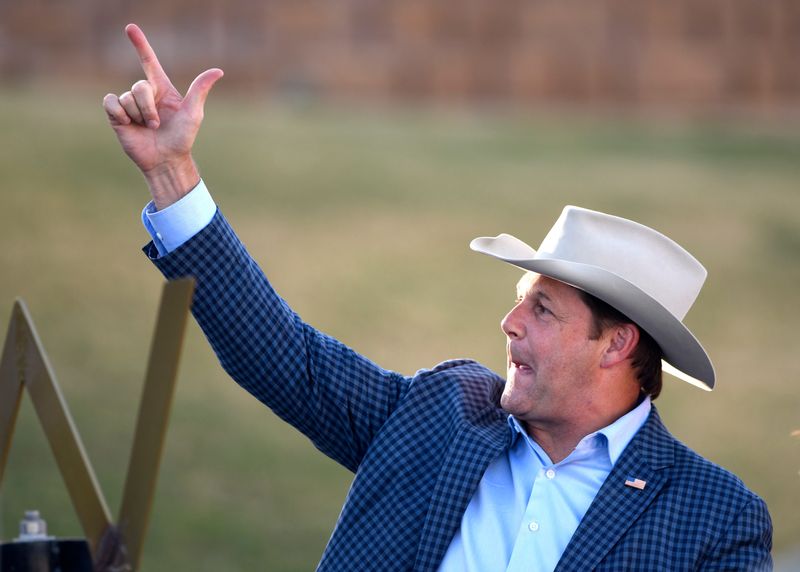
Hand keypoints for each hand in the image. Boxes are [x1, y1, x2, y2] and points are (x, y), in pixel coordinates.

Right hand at [103, 24, 222, 208]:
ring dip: (138, 116)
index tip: (130, 28)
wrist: (166, 160)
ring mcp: (130, 105)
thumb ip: (200, 89)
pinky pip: (110, 103)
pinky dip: (120, 114)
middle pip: (139, 86)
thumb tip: (218, 70)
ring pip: (126, 97)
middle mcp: (145, 95)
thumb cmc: (182, 138)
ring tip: (148, 128)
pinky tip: (129, 125)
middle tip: (157, 124)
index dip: (140, 44)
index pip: (149, 62)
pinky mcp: (117, 116)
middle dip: (148, 107)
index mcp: (162, 89)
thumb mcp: (193, 113)